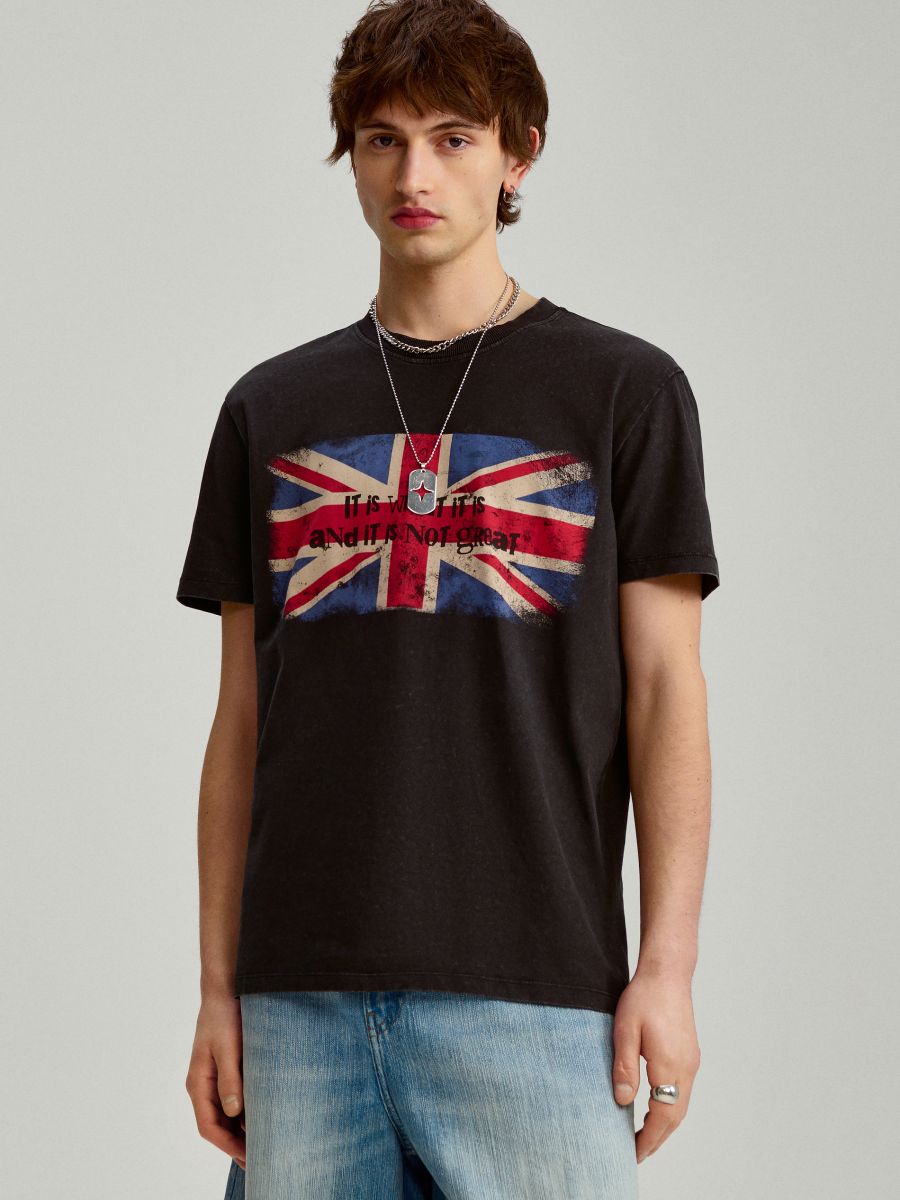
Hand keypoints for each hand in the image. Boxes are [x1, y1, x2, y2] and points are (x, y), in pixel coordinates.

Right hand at [185, 991, 246, 1170]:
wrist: (225, 988)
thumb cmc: (223, 1015)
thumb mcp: (228, 1047)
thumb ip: (230, 1079)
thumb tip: (233, 1112)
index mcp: (198, 1083)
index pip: (209, 1126)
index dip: (228, 1145)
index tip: (248, 1158)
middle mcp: (203, 1084)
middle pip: (216, 1124)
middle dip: (235, 1144)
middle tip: (259, 1160)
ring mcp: (214, 1077)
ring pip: (225, 1113)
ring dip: (240, 1130)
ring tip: (263, 1144)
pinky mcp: (226, 1068)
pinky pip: (233, 1098)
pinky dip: (244, 1112)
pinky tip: (261, 1117)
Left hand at [610, 968, 700, 1163]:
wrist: (667, 973)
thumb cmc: (644, 998)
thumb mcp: (625, 1031)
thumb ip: (624, 1067)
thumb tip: (623, 1101)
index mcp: (671, 1066)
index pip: (663, 1116)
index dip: (649, 1138)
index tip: (633, 1154)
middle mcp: (686, 1068)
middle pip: (675, 1116)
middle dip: (657, 1138)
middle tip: (637, 1153)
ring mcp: (690, 1061)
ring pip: (680, 1105)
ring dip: (664, 1124)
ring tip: (644, 1137)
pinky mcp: (689, 1054)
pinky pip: (682, 1091)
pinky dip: (670, 1107)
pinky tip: (656, 1108)